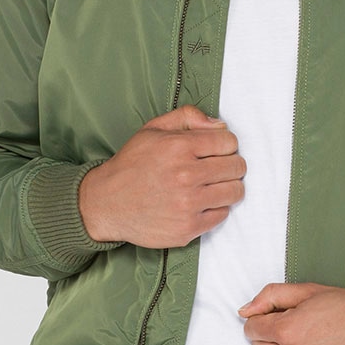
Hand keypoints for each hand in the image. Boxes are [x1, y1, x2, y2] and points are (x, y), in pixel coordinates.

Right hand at [79, 106, 245, 247]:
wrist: (106, 203)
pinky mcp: (188, 228)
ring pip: (235, 192)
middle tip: (215, 169)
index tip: (216, 151)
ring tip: (210, 186)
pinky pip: (222, 215)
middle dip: (229, 165)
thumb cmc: (132, 165)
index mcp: (178, 147)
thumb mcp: (152, 129)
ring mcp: (188, 204)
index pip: (229, 142)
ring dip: (227, 187)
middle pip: (237, 167)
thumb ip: (188, 117)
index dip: (225, 145)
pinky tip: (200, 203)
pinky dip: (215, 208)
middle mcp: (185, 175)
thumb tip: (220, 126)